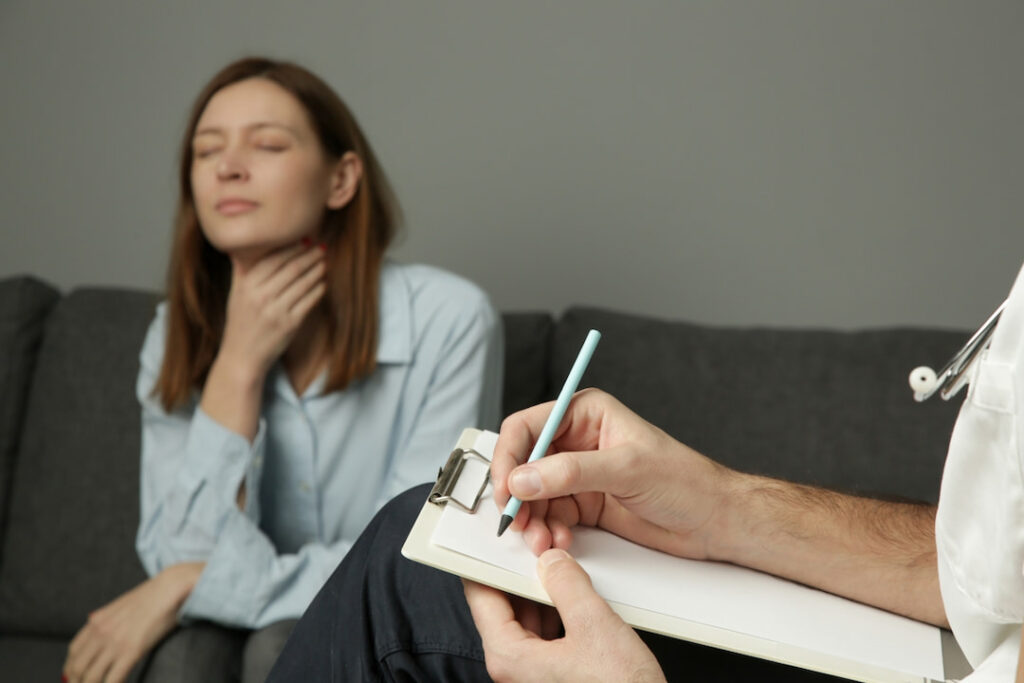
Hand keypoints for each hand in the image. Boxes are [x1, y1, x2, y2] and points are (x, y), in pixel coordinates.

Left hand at [63, 563, 202, 682]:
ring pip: (91, 677)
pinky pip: (112, 679)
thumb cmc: (152, 596)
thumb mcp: (122, 605)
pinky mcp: (131, 651)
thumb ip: (108, 619)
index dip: (70, 669)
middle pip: (77, 668)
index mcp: (97, 621)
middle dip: (78, 682)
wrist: (170, 587)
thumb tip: (98, 627)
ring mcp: (115, 643)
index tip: (75, 678)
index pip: (73, 651)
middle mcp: (100, 633)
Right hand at [218, 240, 326, 378]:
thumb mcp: (235, 295)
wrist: (242, 357)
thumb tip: (241, 246)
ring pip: (303, 284)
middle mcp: (261, 297)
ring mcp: (276, 311)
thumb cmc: (240, 323)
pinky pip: (309, 301)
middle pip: (291, 269)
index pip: (273, 259)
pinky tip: (323, 282)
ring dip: (317, 270)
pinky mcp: (290, 325)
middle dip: (310, 256)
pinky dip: (318, 289)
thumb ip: (241, 271)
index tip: (306, 240)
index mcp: (247, 286)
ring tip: (325, 262)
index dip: (292, 248)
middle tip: (322, 247)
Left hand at [464, 548, 664, 682]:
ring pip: (526, 621)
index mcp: (508, 657)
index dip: (486, 562)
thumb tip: (551, 563)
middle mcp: (513, 669)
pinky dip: (555, 613)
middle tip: (535, 548)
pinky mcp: (554, 678)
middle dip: (520, 575)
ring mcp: (533, 676)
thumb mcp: (594, 626)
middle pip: (503, 607)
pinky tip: (574, 598)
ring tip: (559, 569)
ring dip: (541, 594)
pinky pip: (544, 636)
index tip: (490, 540)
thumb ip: (567, 585)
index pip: (481, 596)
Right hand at [493, 388, 733, 559]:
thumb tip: (524, 478)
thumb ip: (572, 472)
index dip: (510, 456)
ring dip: (531, 519)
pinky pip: (549, 517)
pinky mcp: (583, 505)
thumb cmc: (685, 480)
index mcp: (585, 414)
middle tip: (517, 521)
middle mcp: (576, 441)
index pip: (528, 427)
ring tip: (541, 539)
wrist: (713, 521)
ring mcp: (577, 475)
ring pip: (532, 495)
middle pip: (522, 464)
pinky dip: (547, 531)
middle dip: (518, 495)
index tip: (506, 488)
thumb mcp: (627, 468)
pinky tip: (558, 541)